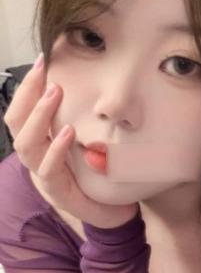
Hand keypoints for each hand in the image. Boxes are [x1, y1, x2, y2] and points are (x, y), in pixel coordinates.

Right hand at [3, 58, 138, 229]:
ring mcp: (43, 176)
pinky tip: (67, 132)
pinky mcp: (58, 194)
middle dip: (27, 94)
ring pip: (27, 145)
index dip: (27, 86)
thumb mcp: (89, 139)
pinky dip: (56, 149)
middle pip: (15, 123)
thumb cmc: (98, 172)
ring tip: (54, 93)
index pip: (21, 110)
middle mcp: (36, 157)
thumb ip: (84, 116)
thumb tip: (93, 81)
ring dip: (39, 116)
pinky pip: (49, 170)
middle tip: (46, 72)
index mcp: (40, 142)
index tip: (43, 59)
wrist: (114, 212)